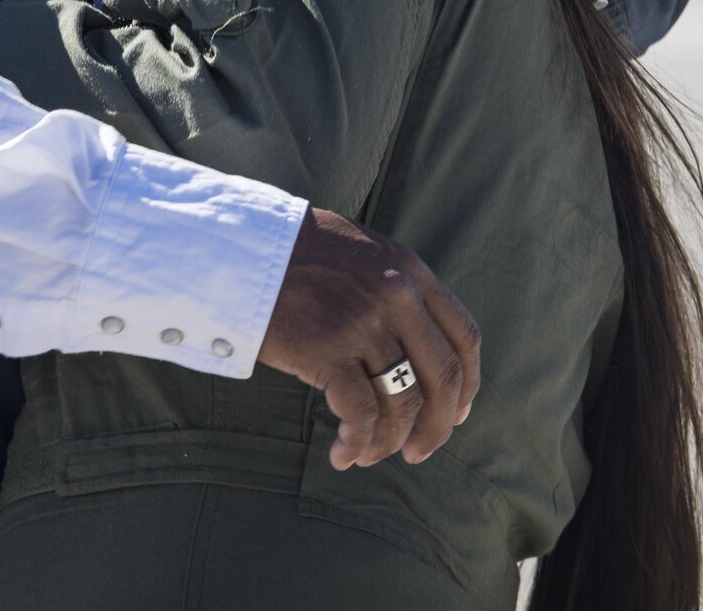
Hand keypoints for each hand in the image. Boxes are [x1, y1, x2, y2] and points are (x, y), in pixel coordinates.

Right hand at [258, 208, 481, 470]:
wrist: (237, 246)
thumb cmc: (290, 252)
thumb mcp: (358, 253)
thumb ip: (392, 287)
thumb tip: (414, 346)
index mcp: (410, 271)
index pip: (463, 336)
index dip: (466, 384)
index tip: (456, 413)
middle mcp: (396, 296)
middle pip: (442, 378)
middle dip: (437, 426)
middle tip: (418, 452)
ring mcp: (363, 323)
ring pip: (401, 403)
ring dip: (389, 441)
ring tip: (369, 455)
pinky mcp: (327, 350)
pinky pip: (359, 414)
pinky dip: (356, 443)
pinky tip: (342, 455)